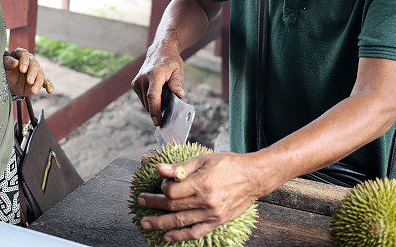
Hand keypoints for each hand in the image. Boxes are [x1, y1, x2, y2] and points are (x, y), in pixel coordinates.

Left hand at [4, 48, 53, 95]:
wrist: (7, 81)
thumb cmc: (5, 70)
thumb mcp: (3, 65)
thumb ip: (8, 62)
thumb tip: (15, 62)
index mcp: (21, 54)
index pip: (24, 54)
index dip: (24, 61)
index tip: (22, 69)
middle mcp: (30, 61)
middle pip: (35, 64)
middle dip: (33, 73)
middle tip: (29, 81)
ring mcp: (35, 71)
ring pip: (40, 75)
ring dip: (38, 83)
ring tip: (33, 91)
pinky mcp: (38, 80)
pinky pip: (46, 82)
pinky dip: (49, 86)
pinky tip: (50, 90)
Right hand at [131, 41, 185, 125]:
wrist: (160, 51)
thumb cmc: (171, 61)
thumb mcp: (178, 70)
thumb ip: (177, 83)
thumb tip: (179, 95)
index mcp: (154, 75)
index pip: (153, 96)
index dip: (155, 111)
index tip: (158, 122)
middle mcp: (142, 78)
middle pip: (149, 102)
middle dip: (158, 111)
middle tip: (169, 112)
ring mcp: (137, 81)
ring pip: (145, 103)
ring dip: (154, 106)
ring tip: (164, 98)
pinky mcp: (135, 84)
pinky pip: (143, 99)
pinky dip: (150, 101)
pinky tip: (158, 95)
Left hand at [137, 152, 266, 242]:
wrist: (254, 177)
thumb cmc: (229, 165)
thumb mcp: (204, 159)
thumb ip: (181, 167)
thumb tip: (160, 169)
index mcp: (201, 183)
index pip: (172, 191)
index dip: (162, 187)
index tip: (161, 183)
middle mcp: (206, 201)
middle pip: (172, 206)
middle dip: (153, 204)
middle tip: (141, 202)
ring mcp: (211, 214)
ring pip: (180, 221)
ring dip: (160, 223)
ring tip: (146, 223)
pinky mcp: (217, 222)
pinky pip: (196, 232)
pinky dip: (181, 236)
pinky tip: (168, 236)